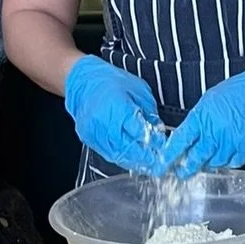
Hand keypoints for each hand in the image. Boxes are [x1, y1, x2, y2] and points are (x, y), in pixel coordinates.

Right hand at [63, 57, 165, 173]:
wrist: (82, 80)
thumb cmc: (111, 81)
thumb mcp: (139, 90)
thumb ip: (149, 113)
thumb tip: (158, 132)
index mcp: (119, 107)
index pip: (139, 133)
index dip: (153, 144)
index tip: (162, 150)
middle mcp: (104, 122)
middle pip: (128, 148)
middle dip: (145, 157)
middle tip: (157, 162)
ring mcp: (94, 132)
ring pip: (117, 155)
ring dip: (133, 161)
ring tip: (146, 163)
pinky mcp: (88, 138)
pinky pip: (107, 153)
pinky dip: (121, 157)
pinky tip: (131, 156)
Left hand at [159, 71, 244, 175]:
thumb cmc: (240, 91)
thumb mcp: (211, 99)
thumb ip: (199, 119)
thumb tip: (190, 135)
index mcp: (202, 118)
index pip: (180, 141)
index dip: (169, 155)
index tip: (162, 164)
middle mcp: (215, 134)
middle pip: (195, 158)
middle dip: (186, 167)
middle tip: (181, 172)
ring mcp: (231, 144)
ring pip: (214, 162)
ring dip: (207, 163)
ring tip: (205, 161)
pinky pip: (232, 162)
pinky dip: (226, 161)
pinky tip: (225, 156)